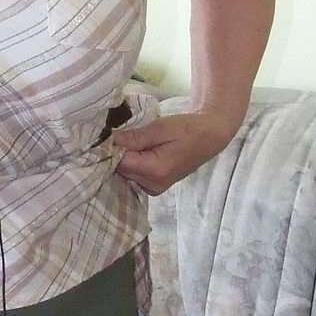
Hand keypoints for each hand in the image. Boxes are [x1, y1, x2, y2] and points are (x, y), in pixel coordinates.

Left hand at [114, 110, 238, 196]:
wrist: (208, 137)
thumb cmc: (187, 129)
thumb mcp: (161, 127)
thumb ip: (135, 136)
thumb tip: (109, 139)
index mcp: (155, 171)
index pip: (119, 162)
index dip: (111, 147)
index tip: (107, 133)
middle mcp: (152, 185)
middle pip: (120, 170)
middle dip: (116, 152)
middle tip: (118, 133)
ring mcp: (153, 189)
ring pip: (124, 173)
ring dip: (123, 157)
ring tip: (128, 140)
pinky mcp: (153, 187)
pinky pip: (132, 175)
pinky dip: (131, 163)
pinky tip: (135, 150)